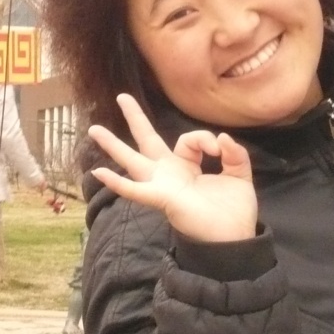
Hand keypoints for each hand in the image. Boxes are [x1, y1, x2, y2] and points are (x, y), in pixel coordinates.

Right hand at [88, 94, 257, 243]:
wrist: (233, 238)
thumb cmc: (233, 210)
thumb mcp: (239, 175)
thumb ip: (234, 154)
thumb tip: (222, 138)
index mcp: (186, 167)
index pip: (189, 140)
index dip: (205, 139)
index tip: (220, 149)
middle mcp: (170, 174)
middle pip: (148, 141)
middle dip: (136, 118)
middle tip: (122, 96)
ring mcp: (162, 186)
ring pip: (132, 161)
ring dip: (113, 145)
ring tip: (94, 129)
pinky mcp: (161, 199)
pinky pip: (135, 190)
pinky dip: (118, 183)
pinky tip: (99, 173)